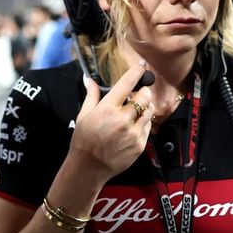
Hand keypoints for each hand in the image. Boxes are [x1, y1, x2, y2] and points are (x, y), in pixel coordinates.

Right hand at [67, 63, 153, 181]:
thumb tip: (88, 79)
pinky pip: (148, 127)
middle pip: (144, 96)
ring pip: (149, 111)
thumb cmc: (84, 140)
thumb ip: (91, 95)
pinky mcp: (140, 144)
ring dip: (145, 106)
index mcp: (107, 109)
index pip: (127, 83)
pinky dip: (144, 122)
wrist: (89, 167)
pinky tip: (134, 124)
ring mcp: (133, 132)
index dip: (136, 71)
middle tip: (138, 92)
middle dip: (143, 91)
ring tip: (136, 109)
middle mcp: (122, 119)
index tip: (141, 65)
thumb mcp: (83, 115)